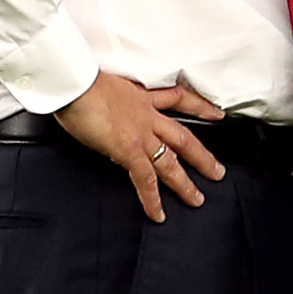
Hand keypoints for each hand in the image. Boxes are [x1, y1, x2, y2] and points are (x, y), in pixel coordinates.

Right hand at [55, 72, 230, 220]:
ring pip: (170, 162)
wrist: (75, 82)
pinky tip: (158, 213)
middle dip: (202, 157)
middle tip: (217, 172)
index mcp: (141, 97)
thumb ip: (112, 100)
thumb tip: (105, 110)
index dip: (199, 107)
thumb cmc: (80, 79)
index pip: (177, 100)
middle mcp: (146, 116)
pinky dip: (152, 199)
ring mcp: (140, 135)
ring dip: (184, 184)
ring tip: (196, 199)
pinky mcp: (129, 150)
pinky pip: (146, 179)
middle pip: (183, 139)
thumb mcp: (104, 84)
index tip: (215, 113)